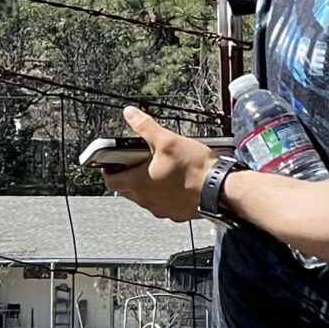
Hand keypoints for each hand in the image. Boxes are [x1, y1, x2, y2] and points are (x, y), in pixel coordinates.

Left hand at [100, 107, 218, 223]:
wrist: (220, 189)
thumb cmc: (195, 168)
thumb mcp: (167, 140)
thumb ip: (145, 126)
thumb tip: (130, 114)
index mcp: (139, 183)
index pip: (111, 181)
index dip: (108, 170)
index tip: (110, 162)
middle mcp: (147, 200)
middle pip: (126, 190)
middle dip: (127, 176)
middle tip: (134, 162)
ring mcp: (161, 209)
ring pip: (145, 197)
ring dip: (145, 185)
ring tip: (157, 169)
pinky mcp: (175, 213)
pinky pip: (162, 204)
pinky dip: (163, 194)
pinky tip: (173, 183)